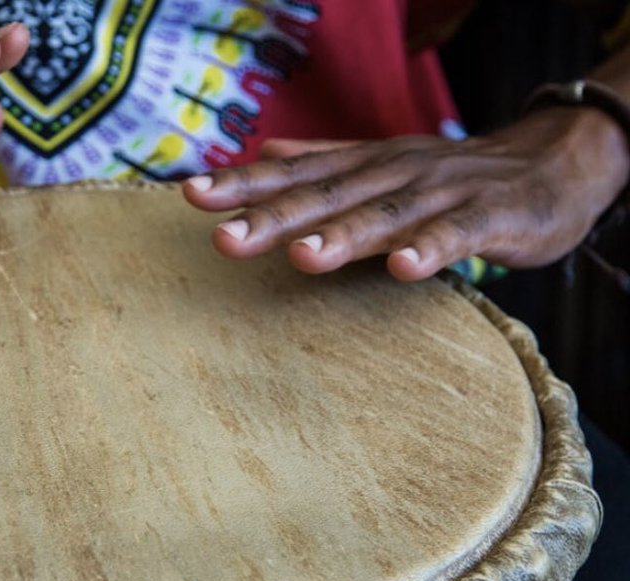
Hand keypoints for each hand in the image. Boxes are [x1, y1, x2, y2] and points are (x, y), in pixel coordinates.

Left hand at [182, 107, 629, 280]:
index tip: (191, 194)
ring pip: (385, 214)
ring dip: (342, 235)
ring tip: (301, 257)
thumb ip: (323, 160)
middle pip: (326, 196)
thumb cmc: (451, 174)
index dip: (243, 184)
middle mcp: (392, 173)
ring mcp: (439, 193)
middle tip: (225, 238)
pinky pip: (457, 234)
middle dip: (273, 216)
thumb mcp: (381, 163)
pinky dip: (431, 249)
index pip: (293, 173)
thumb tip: (264, 151)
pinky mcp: (488, 216)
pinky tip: (404, 268)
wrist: (550, 161)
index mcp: (362, 165)